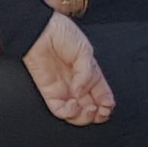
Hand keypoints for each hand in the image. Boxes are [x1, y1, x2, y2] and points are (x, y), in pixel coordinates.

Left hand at [25, 12, 115, 126]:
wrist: (39, 30)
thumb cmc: (61, 33)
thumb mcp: (85, 51)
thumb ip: (87, 74)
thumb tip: (82, 92)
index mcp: (89, 74)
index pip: (102, 95)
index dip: (107, 104)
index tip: (108, 106)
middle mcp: (78, 84)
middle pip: (91, 109)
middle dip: (99, 115)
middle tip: (101, 111)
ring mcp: (64, 89)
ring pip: (77, 114)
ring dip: (85, 116)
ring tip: (89, 108)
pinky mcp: (49, 92)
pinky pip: (59, 110)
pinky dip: (69, 113)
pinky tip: (74, 104)